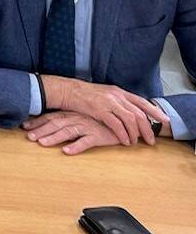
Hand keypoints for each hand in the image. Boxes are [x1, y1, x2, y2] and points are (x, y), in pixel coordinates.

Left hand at [21, 111, 132, 154]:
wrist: (126, 121)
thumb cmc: (102, 121)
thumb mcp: (84, 118)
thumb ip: (70, 121)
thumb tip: (52, 126)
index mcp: (73, 114)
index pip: (52, 117)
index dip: (38, 122)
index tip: (24, 126)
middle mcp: (78, 118)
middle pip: (56, 124)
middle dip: (41, 130)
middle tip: (29, 137)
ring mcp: (88, 126)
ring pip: (67, 132)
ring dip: (54, 138)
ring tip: (42, 143)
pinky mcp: (99, 136)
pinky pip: (86, 142)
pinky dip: (76, 146)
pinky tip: (67, 151)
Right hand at [43, 75, 165, 145]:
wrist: (68, 91)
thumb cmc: (85, 95)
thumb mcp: (105, 94)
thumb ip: (118, 101)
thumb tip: (131, 113)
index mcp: (119, 92)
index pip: (142, 102)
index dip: (155, 111)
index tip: (165, 120)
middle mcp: (116, 96)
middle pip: (139, 113)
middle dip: (148, 128)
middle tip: (151, 140)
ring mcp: (108, 102)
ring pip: (130, 119)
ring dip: (135, 133)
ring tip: (136, 142)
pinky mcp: (100, 110)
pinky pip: (117, 125)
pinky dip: (123, 134)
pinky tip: (124, 141)